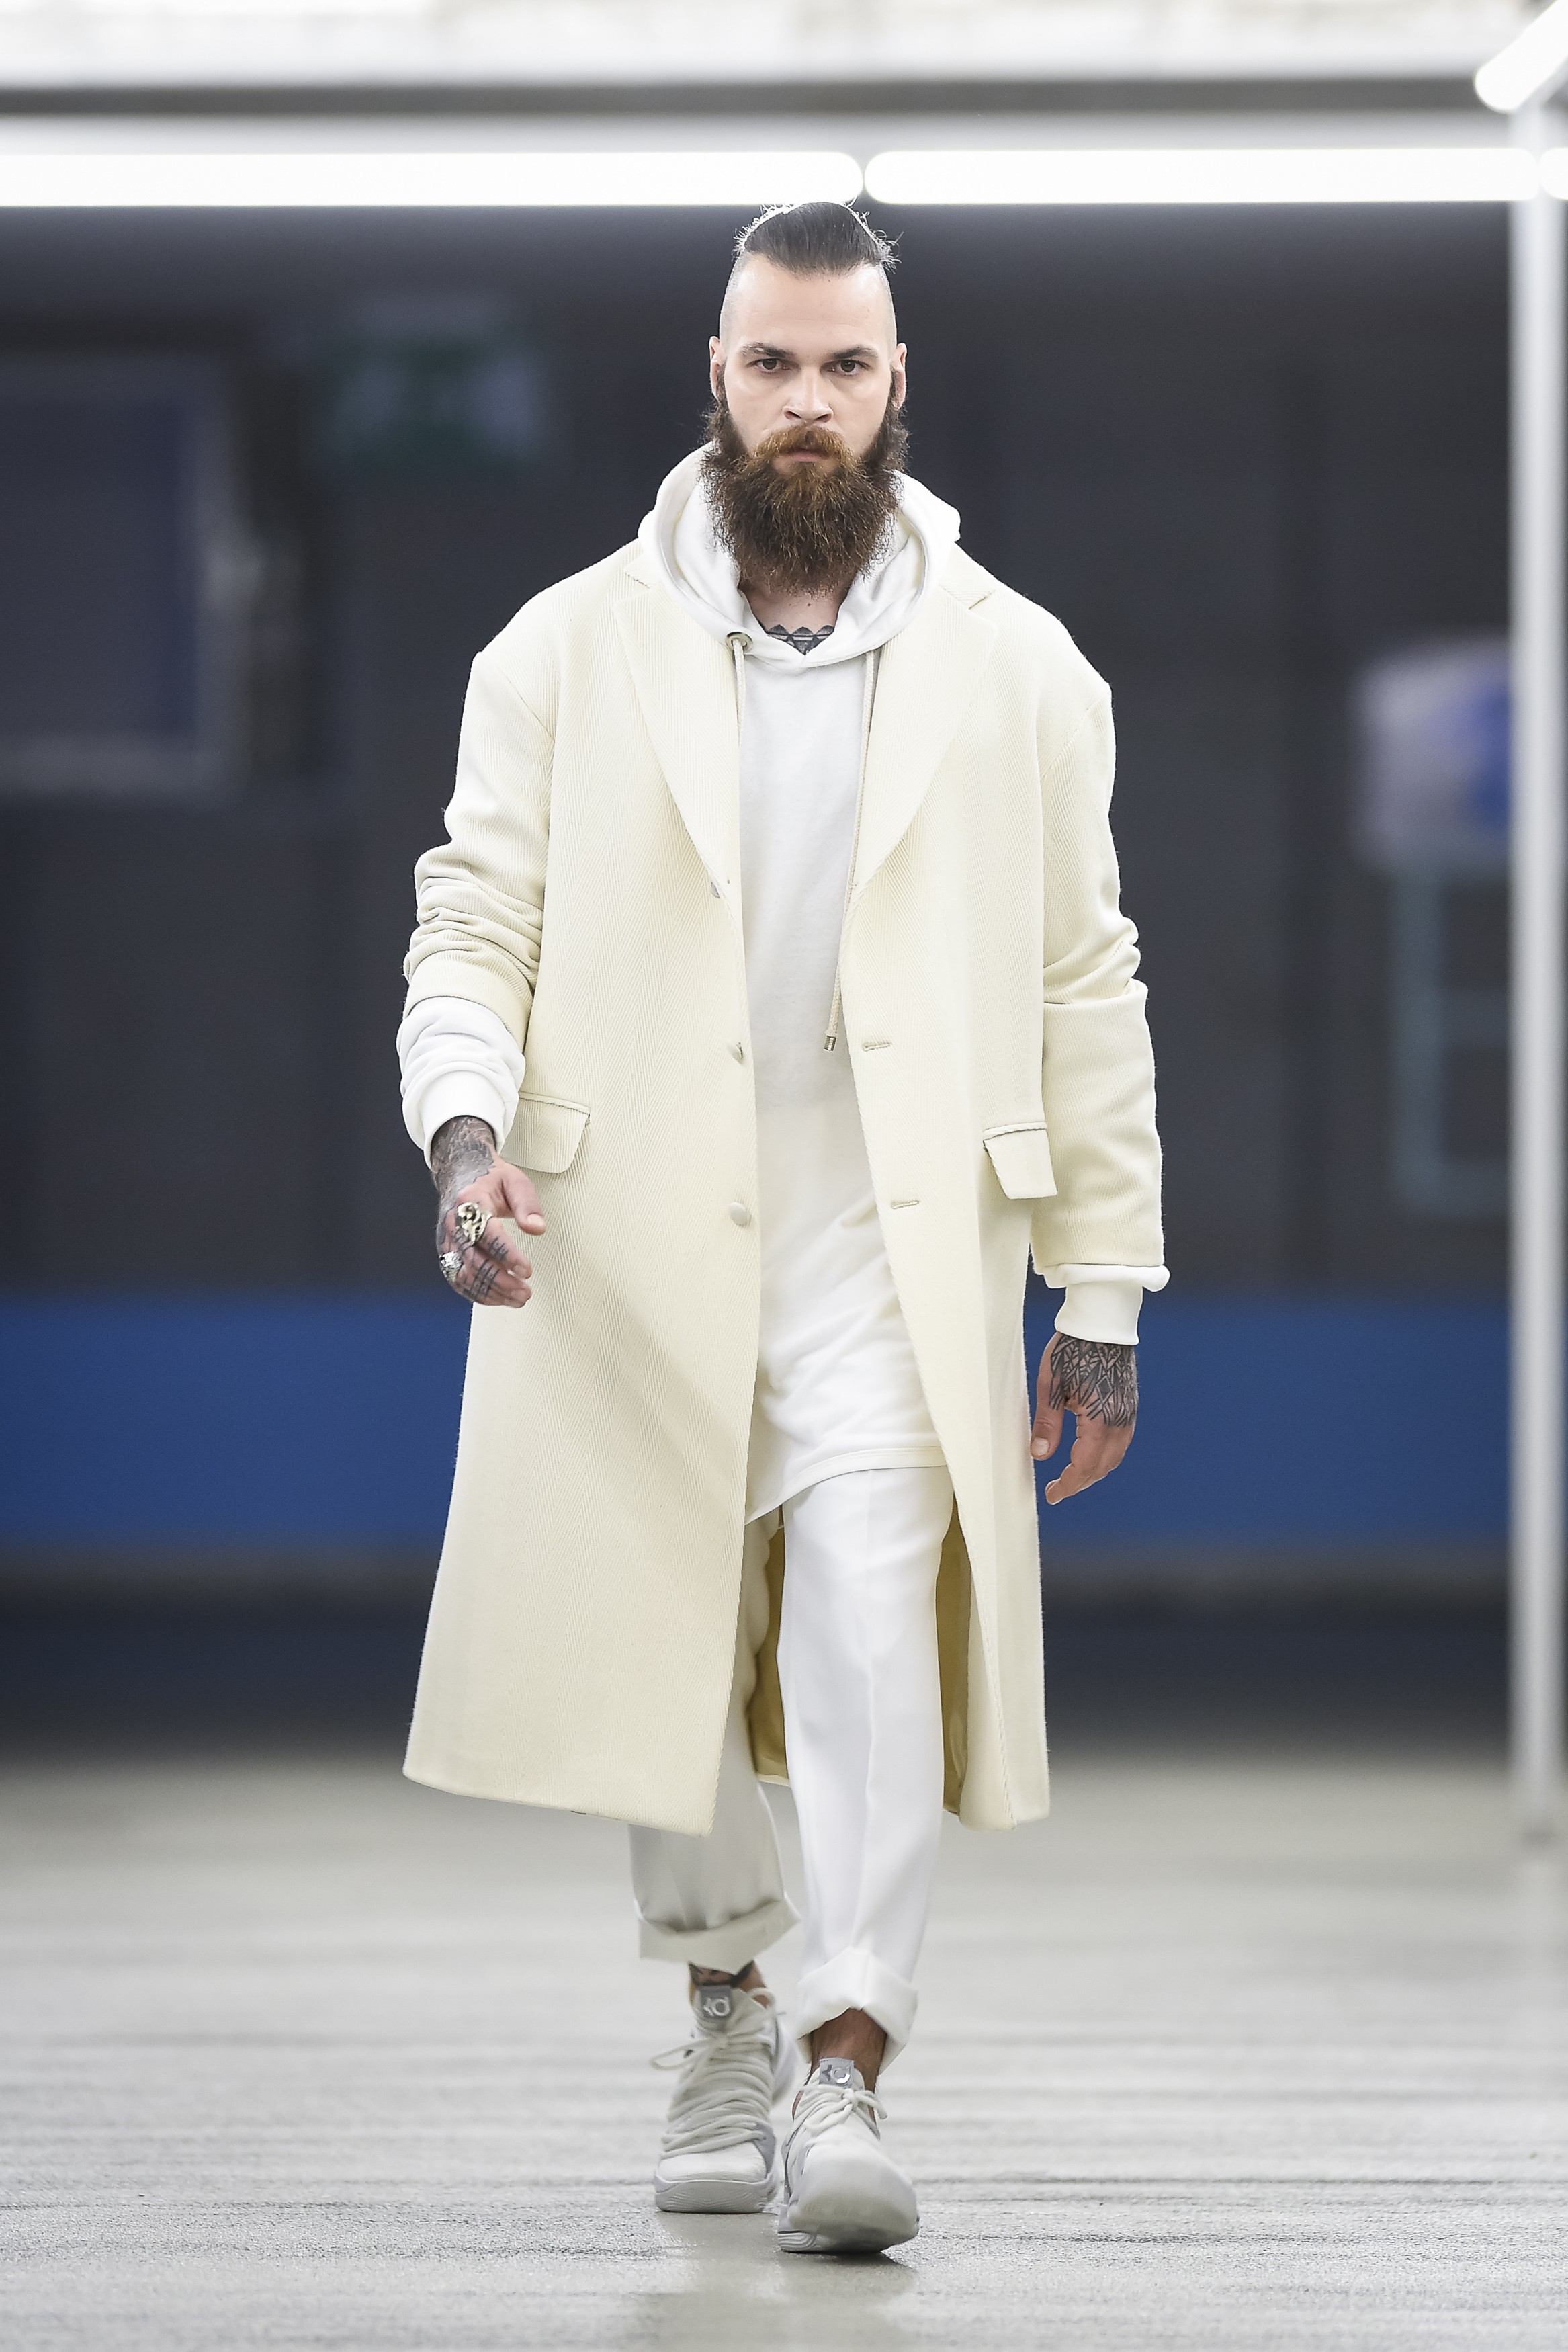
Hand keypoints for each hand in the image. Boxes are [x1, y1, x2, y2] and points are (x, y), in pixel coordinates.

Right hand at [430, 1114, 544, 1308]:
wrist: (461, 1174)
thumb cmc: (490, 1179)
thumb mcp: (515, 1181)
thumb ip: (528, 1204)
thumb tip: (537, 1228)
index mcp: (470, 1202)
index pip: (487, 1234)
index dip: (507, 1255)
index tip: (527, 1270)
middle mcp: (454, 1223)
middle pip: (474, 1260)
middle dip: (502, 1281)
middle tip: (525, 1291)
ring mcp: (448, 1240)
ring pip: (465, 1275)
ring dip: (492, 1292)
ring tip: (518, 1298)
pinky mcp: (447, 1252)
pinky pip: (458, 1279)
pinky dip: (478, 1294)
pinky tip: (499, 1298)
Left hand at [1030, 1332, 1137, 1504]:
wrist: (1102, 1322)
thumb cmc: (1072, 1349)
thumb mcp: (1050, 1386)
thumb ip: (1046, 1424)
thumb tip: (1040, 1456)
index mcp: (1099, 1420)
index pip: (1085, 1467)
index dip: (1068, 1485)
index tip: (1052, 1494)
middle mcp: (1120, 1422)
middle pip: (1102, 1467)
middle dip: (1080, 1481)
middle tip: (1058, 1488)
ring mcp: (1129, 1413)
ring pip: (1115, 1456)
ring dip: (1095, 1470)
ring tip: (1072, 1474)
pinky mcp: (1130, 1404)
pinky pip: (1121, 1441)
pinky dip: (1105, 1454)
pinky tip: (1090, 1451)